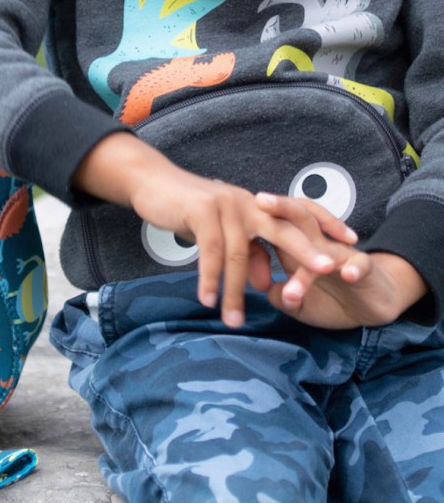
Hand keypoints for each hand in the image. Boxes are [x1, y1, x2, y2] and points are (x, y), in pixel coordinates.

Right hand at [73, 133, 352, 326]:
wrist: (154, 185)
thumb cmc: (190, 208)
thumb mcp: (223, 230)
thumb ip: (247, 252)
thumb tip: (264, 283)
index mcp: (258, 206)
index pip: (301, 212)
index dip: (327, 224)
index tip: (352, 242)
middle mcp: (248, 203)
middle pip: (283, 230)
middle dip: (306, 252)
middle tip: (326, 274)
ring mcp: (226, 206)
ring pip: (238, 254)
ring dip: (235, 290)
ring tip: (234, 320)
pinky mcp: (202, 212)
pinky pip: (210, 252)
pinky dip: (208, 278)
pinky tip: (207, 298)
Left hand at [255, 194, 427, 327]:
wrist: (373, 302)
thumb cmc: (328, 297)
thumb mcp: (299, 302)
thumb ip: (281, 295)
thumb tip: (267, 291)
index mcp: (296, 246)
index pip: (274, 224)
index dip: (253, 216)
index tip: (232, 208)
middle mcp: (317, 243)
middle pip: (299, 217)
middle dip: (280, 207)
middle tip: (259, 200)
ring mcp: (341, 254)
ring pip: (323, 246)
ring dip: (310, 255)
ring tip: (294, 264)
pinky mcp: (365, 269)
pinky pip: (361, 265)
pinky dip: (354, 268)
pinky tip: (347, 274)